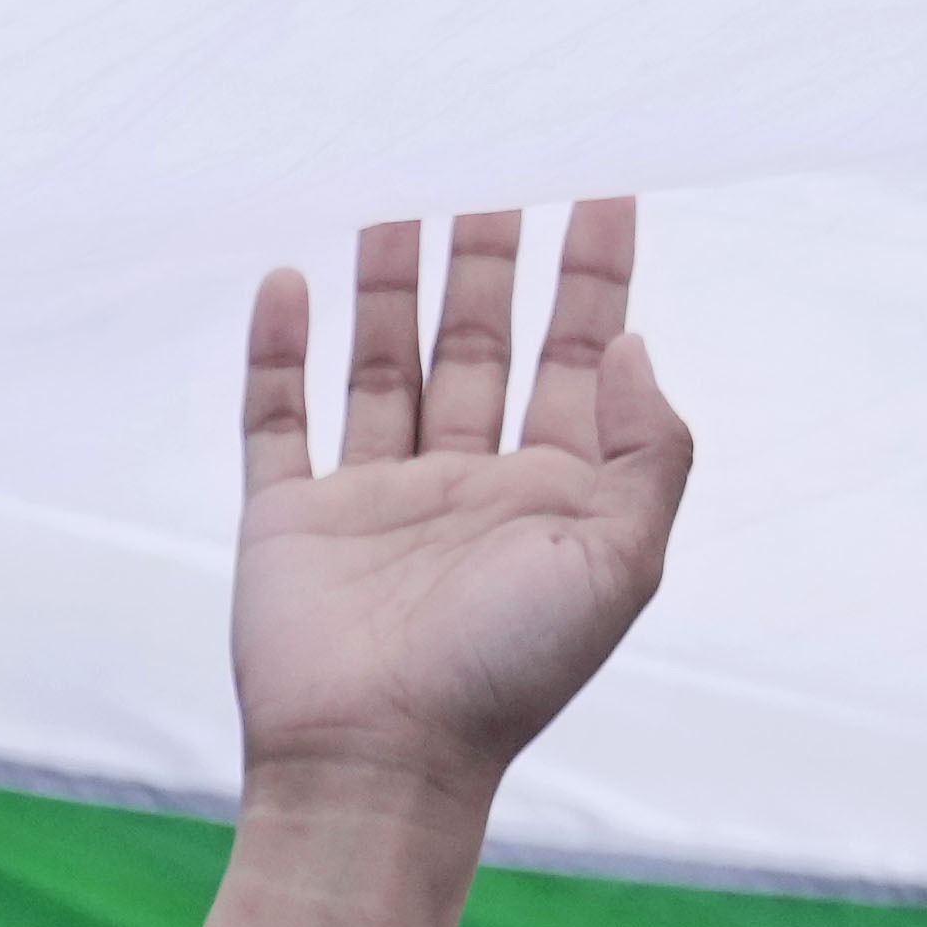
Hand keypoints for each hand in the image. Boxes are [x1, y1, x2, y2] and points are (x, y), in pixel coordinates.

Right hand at [228, 203, 688, 817]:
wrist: (379, 766)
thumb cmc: (508, 677)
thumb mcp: (623, 563)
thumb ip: (648, 449)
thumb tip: (631, 342)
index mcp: (550, 491)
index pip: (578, 353)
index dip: (593, 271)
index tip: (602, 186)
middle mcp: (465, 483)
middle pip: (483, 341)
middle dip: (490, 255)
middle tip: (495, 160)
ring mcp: (374, 499)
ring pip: (386, 364)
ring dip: (392, 284)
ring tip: (396, 199)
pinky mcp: (291, 520)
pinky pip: (279, 419)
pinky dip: (278, 352)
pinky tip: (286, 282)